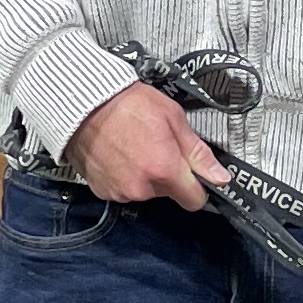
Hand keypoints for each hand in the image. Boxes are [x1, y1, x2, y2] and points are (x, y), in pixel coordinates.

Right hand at [59, 84, 216, 205]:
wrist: (82, 102)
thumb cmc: (127, 103)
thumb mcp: (173, 118)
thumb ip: (198, 152)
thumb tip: (220, 177)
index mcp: (164, 169)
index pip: (194, 200)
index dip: (198, 186)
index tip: (193, 174)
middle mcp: (142, 187)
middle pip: (168, 193)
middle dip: (167, 174)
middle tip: (156, 145)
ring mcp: (119, 191)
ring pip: (144, 191)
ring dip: (144, 175)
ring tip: (133, 146)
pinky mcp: (101, 190)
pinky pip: (122, 189)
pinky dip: (123, 176)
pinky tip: (117, 154)